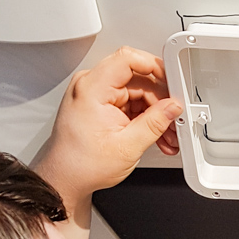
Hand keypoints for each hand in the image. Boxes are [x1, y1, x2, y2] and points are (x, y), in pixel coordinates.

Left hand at [34, 47, 181, 209]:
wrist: (65, 179)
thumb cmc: (81, 165)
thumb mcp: (128, 146)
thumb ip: (155, 122)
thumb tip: (173, 107)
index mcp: (92, 88)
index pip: (128, 59)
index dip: (155, 67)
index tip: (172, 80)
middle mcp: (91, 86)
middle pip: (138, 79)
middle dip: (160, 100)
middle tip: (173, 118)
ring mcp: (95, 95)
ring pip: (137, 92)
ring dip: (155, 113)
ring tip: (166, 134)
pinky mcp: (100, 105)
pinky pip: (130, 103)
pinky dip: (144, 118)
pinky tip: (155, 134)